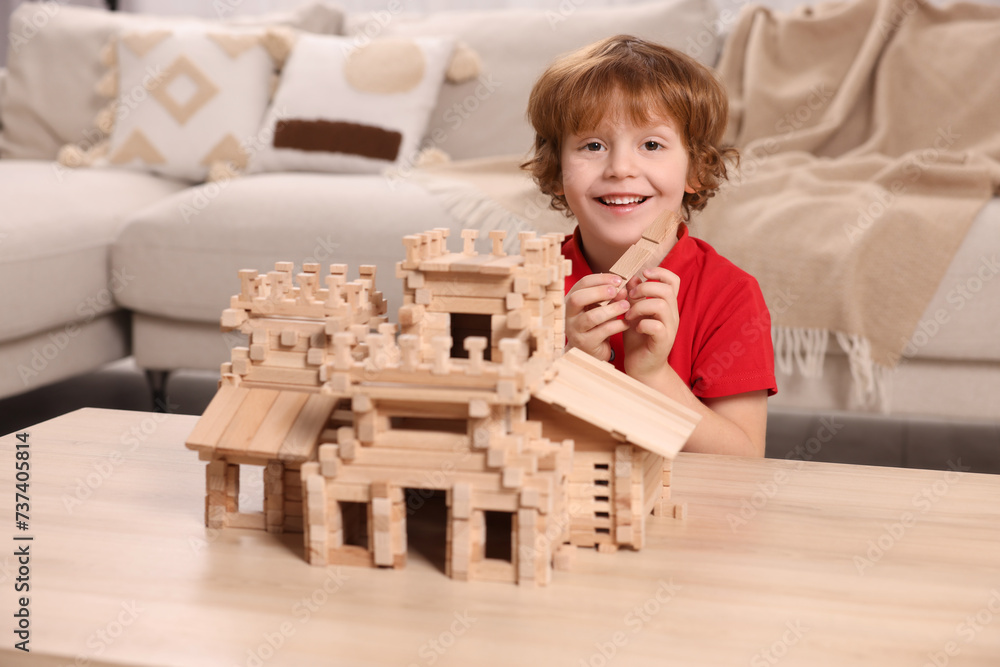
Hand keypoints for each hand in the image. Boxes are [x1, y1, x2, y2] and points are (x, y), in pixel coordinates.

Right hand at [564, 273, 630, 361]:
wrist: (592, 352)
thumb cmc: (597, 326)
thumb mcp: (602, 308)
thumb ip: (611, 297)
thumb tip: (624, 286)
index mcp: (571, 301)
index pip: (582, 284)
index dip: (600, 279)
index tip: (618, 279)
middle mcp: (569, 315)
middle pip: (578, 298)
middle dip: (599, 292)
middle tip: (617, 290)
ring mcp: (575, 330)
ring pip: (592, 317)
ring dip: (612, 309)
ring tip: (626, 305)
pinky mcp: (586, 343)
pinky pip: (603, 331)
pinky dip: (617, 325)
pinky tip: (627, 323)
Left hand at [622, 267, 679, 381]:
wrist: (642, 367)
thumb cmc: (638, 339)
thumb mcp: (633, 313)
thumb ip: (633, 297)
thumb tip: (632, 278)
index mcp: (667, 305)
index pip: (673, 280)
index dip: (660, 272)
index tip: (643, 273)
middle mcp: (672, 314)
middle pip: (666, 290)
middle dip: (645, 288)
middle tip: (630, 297)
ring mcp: (670, 328)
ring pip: (662, 305)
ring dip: (640, 306)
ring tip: (629, 315)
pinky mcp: (663, 341)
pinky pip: (657, 326)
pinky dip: (643, 324)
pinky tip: (635, 329)